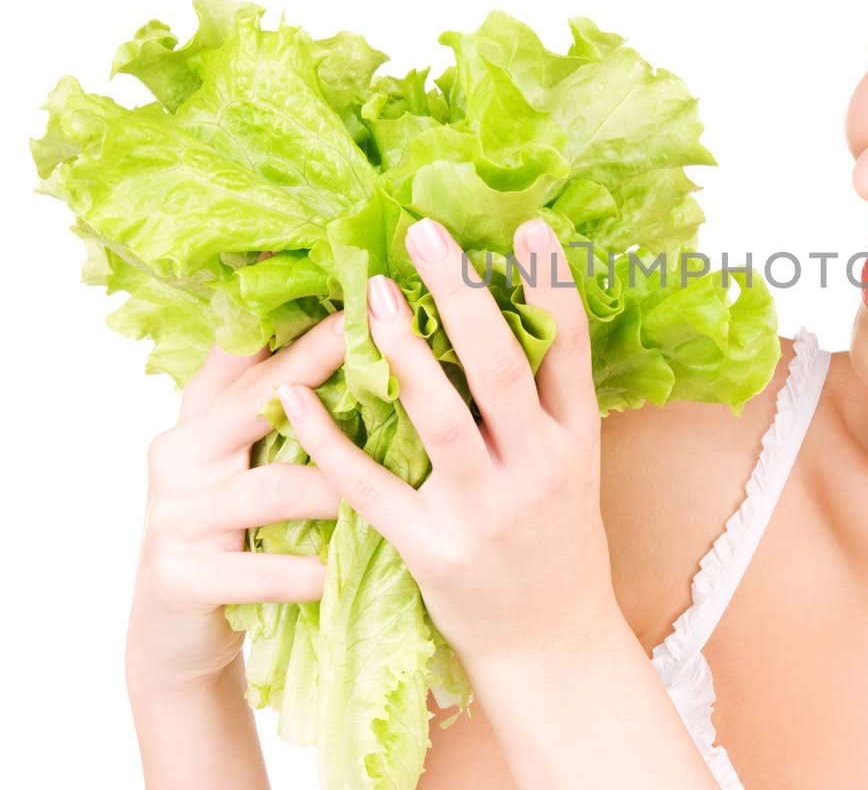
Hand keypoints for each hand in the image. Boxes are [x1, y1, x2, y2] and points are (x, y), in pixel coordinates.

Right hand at [125, 298, 347, 691]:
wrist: (175, 635)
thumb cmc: (235, 535)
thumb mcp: (249, 461)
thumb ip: (285, 407)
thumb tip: (363, 335)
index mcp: (202, 414)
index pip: (245, 347)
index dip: (287, 307)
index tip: (342, 268)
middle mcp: (182, 452)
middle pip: (260, 397)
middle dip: (320, 365)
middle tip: (378, 338)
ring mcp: (177, 514)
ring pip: (272, 488)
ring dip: (334, 490)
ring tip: (388, 495)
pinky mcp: (181, 576)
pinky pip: (257, 569)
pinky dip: (304, 574)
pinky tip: (340, 578)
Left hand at [275, 215, 614, 673]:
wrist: (551, 642)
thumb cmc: (556, 541)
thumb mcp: (572, 466)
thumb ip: (546, 400)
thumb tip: (517, 312)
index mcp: (576, 441)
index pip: (570, 348)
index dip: (550, 284)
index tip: (524, 225)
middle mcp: (537, 468)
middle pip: (500, 366)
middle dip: (462, 294)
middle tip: (426, 234)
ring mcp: (484, 509)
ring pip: (439, 416)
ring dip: (402, 349)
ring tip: (370, 293)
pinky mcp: (431, 548)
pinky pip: (370, 485)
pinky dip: (328, 437)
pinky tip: (292, 394)